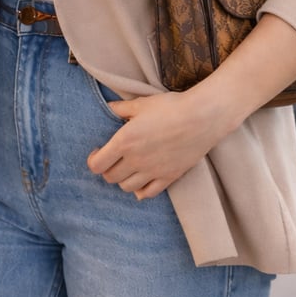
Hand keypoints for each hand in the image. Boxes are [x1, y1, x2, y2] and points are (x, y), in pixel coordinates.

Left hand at [86, 88, 232, 200]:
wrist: (202, 118)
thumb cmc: (171, 107)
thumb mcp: (142, 104)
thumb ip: (122, 108)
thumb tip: (109, 107)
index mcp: (124, 141)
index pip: (97, 164)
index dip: (93, 160)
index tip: (97, 152)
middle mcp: (135, 160)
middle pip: (110, 177)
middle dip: (108, 169)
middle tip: (113, 160)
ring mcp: (152, 172)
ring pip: (127, 187)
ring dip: (123, 179)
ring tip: (128, 168)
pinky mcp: (168, 178)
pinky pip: (148, 193)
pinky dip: (141, 190)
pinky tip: (142, 181)